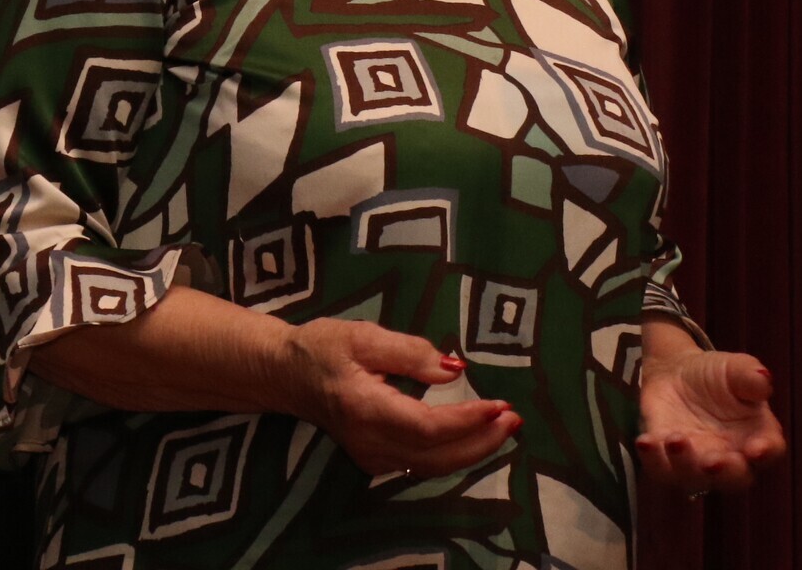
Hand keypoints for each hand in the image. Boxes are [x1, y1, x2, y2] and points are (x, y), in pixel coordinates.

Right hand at [283, 319, 518, 476]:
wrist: (286, 375)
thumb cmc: (324, 347)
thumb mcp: (364, 335)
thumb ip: (409, 352)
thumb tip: (453, 369)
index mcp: (366, 408)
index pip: (427, 427)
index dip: (466, 421)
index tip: (499, 405)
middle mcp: (370, 442)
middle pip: (436, 457)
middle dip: (481, 442)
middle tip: (515, 418)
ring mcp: (372, 456)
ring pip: (432, 466)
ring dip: (473, 450)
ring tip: (505, 426)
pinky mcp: (376, 459)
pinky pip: (422, 463)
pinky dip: (453, 452)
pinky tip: (475, 434)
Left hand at [636, 345, 787, 495]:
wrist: (677, 371)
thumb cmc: (717, 374)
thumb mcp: (736, 368)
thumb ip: (751, 376)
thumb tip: (764, 381)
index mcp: (757, 435)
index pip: (770, 452)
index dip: (766, 453)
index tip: (756, 449)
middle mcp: (731, 457)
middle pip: (735, 479)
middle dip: (725, 473)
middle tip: (713, 461)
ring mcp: (697, 463)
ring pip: (694, 480)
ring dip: (684, 464)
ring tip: (675, 439)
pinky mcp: (666, 460)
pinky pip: (660, 470)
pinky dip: (652, 461)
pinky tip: (647, 442)